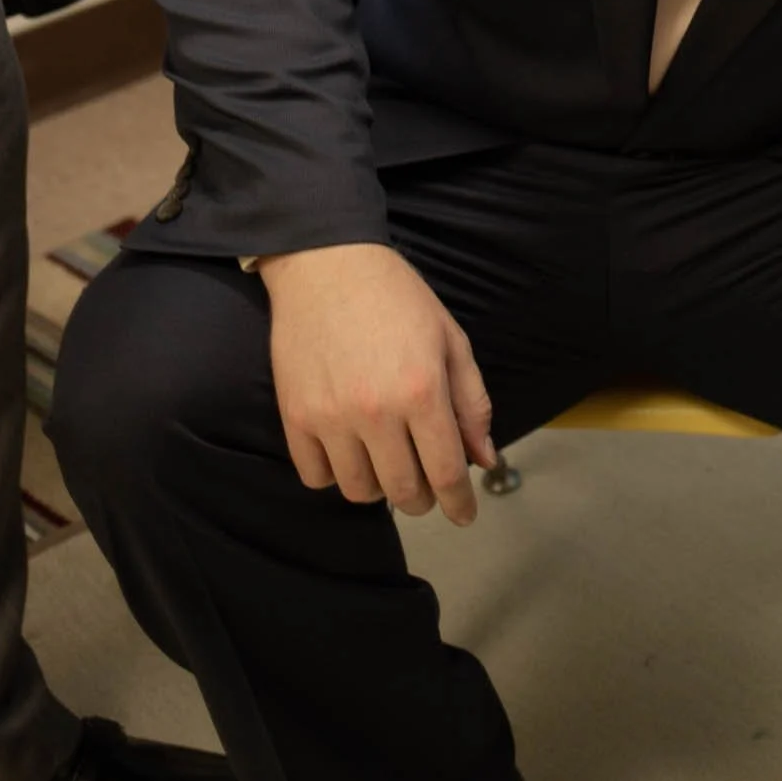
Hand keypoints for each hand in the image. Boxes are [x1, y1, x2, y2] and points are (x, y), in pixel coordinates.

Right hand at [259, 243, 495, 526]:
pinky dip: (335, 475)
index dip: (459, 502)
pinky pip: (316, 477)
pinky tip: (349, 451)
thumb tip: (485, 459)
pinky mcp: (295, 417)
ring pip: (359, 492)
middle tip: (426, 486)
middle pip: (404, 491)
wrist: (328, 265)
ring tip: (386, 462)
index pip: (446, 472)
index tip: (464, 515)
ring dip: (379, 488)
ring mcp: (331, 417)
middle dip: (422, 498)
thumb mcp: (450, 340)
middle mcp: (377, 412)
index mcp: (423, 390)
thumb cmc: (398, 298)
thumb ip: (471, 403)